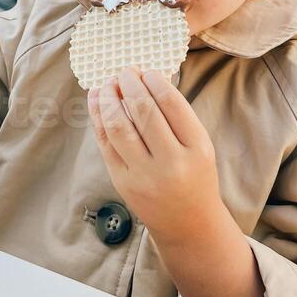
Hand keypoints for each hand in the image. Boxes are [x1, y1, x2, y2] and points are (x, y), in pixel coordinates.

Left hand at [87, 66, 223, 246]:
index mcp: (196, 149)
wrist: (188, 225)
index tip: (146, 70)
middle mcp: (171, 163)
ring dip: (110, 97)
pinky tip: (97, 99)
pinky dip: (98, 117)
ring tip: (109, 82)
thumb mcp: (200, 145)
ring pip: (119, 126)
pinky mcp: (122, 182)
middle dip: (130, 83)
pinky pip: (105, 143)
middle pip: (143, 111)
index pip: (171, 103)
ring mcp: (143, 175)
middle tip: (125, 70)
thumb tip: (145, 77)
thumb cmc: (195, 175)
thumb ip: (177, 115)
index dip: (154, 80)